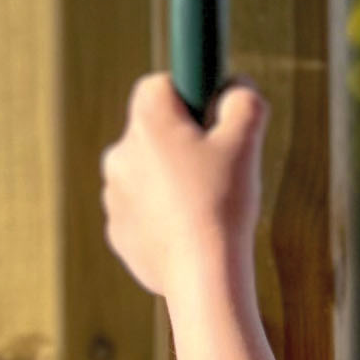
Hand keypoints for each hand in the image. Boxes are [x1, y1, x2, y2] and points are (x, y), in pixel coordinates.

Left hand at [102, 72, 264, 300]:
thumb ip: (243, 101)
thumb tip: (237, 87)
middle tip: (216, 166)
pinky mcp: (117, 231)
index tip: (210, 114)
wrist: (202, 273)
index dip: (187, 93)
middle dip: (180, 142)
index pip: (158, 85)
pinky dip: (162, 216)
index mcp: (148, 123)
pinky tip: (190, 232)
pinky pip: (141, 211)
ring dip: (169, 179)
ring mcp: (113, 195)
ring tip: (205, 205)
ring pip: (145, 173)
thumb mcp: (246, 141)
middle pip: (152, 132)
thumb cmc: (223, 201)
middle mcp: (120, 153)